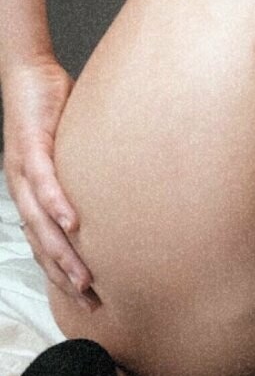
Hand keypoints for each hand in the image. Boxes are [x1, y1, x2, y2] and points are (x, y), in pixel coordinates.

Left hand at [1, 56, 99, 310]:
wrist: (27, 73)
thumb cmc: (52, 108)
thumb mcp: (69, 149)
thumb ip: (82, 172)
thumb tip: (113, 189)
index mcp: (29, 192)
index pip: (42, 242)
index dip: (60, 272)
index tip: (85, 296)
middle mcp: (21, 188)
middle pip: (41, 243)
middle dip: (64, 276)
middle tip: (89, 302)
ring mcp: (23, 170)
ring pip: (40, 222)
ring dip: (62, 253)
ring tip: (82, 277)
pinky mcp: (30, 147)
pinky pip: (45, 182)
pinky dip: (58, 205)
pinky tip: (73, 224)